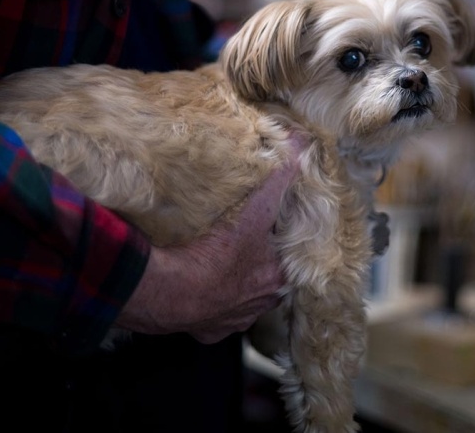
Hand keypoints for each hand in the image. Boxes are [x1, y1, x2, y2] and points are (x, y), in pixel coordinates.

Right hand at [115, 144, 301, 343]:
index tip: (271, 233)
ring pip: (242, 300)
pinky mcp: (209, 331)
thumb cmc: (216, 253)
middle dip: (259, 267)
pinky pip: (213, 316)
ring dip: (234, 286)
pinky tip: (199, 287)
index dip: (282, 245)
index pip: (290, 259)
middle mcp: (262, 304)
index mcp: (279, 279)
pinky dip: (208, 304)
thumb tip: (300, 143)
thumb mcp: (256, 209)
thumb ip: (280, 177)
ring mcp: (235, 320)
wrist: (174, 292)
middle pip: (267, 282)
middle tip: (243, 249)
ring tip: (220, 266)